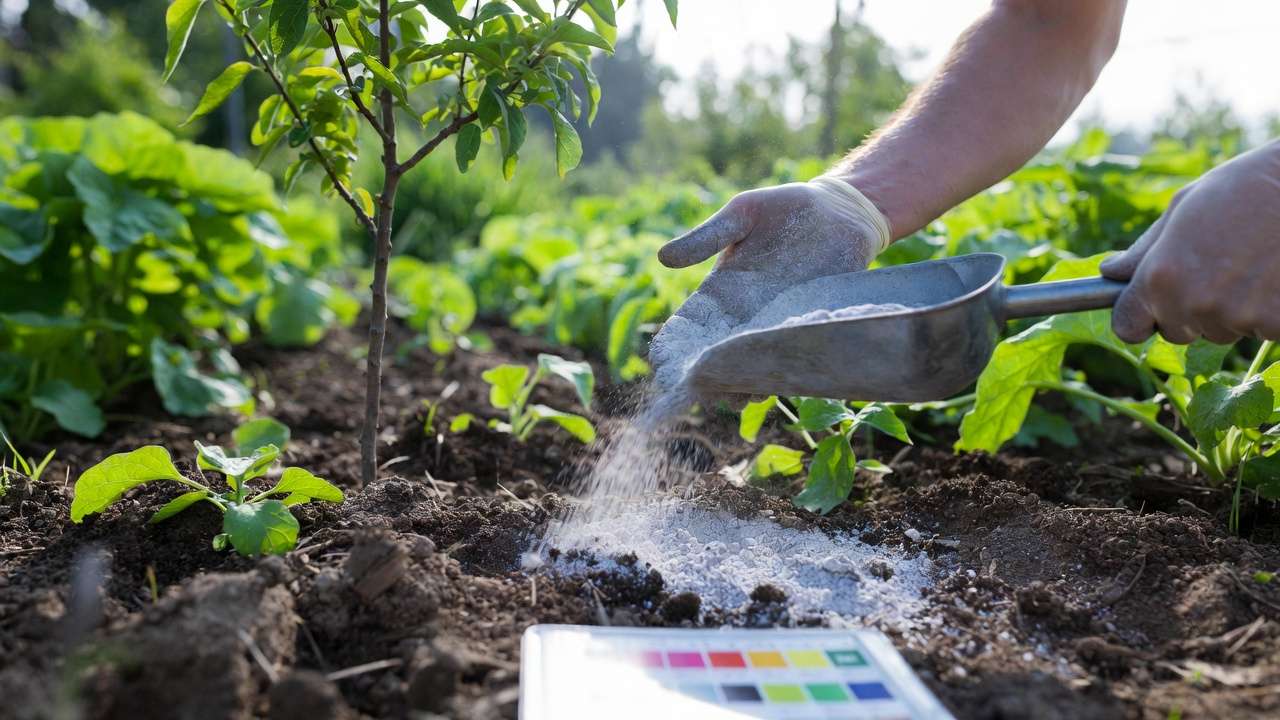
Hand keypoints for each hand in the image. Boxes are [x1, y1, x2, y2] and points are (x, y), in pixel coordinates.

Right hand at [649, 176, 890, 387]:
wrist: (841, 212)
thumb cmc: (784, 208)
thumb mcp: (741, 215)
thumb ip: (708, 237)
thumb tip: (663, 258)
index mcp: (720, 291)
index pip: (688, 328)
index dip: (672, 349)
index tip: (663, 368)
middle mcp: (744, 316)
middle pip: (717, 358)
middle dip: (707, 379)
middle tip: (705, 393)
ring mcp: (776, 325)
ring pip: (752, 366)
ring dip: (744, 385)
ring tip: (741, 396)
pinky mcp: (807, 328)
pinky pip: (790, 360)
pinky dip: (781, 376)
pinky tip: (776, 386)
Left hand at [1100, 141, 1279, 343]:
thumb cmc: (1244, 188)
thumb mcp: (1183, 208)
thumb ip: (1144, 250)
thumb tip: (1110, 272)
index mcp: (1160, 277)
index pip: (1128, 327)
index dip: (1138, 317)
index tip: (1149, 308)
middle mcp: (1193, 303)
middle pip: (1176, 332)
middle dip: (1188, 311)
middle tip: (1215, 269)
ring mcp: (1237, 317)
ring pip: (1220, 331)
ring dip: (1229, 310)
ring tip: (1251, 264)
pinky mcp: (1277, 322)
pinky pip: (1260, 329)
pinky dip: (1267, 310)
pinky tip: (1274, 274)